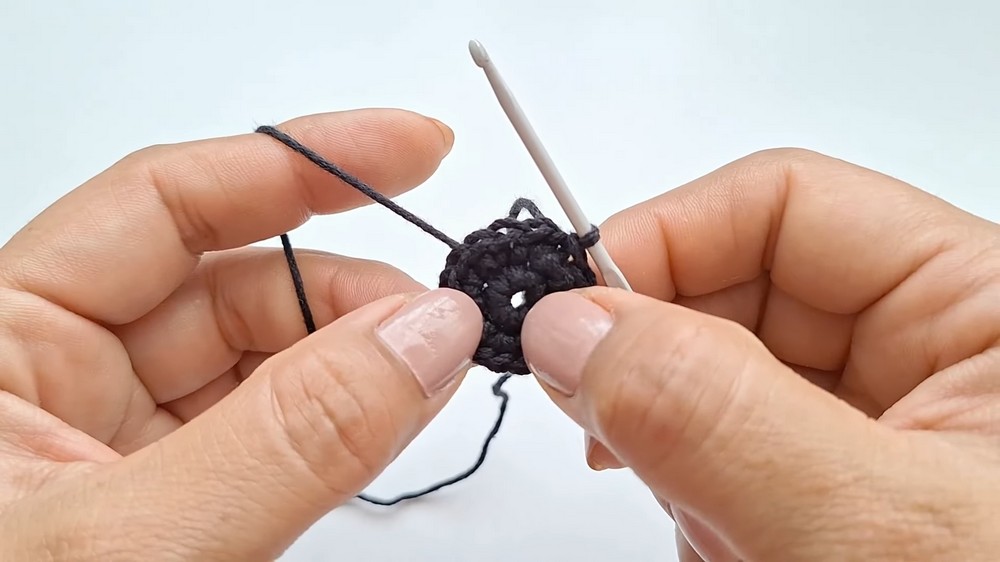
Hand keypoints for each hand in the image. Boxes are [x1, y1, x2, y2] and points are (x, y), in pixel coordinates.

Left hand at [0, 109, 483, 559]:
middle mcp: (57, 381)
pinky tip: (393, 410)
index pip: (162, 203)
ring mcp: (115, 446)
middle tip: (439, 315)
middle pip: (227, 282)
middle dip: (345, 285)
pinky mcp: (168, 503)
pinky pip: (271, 432)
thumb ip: (289, 435)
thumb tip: (426, 333)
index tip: (413, 148)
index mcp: (2, 347)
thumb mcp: (138, 538)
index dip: (298, 162)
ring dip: (357, 354)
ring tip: (432, 368)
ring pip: (261, 359)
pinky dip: (343, 420)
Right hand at [521, 149, 999, 560]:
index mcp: (981, 304)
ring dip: (686, 455)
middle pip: (738, 288)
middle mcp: (933, 350)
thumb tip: (568, 323)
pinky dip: (703, 503)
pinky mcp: (842, 486)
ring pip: (718, 379)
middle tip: (619, 445)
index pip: (783, 203)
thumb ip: (712, 415)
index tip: (573, 316)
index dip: (664, 239)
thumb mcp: (866, 531)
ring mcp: (880, 423)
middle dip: (666, 366)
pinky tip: (740, 551)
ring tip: (732, 541)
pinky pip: (729, 454)